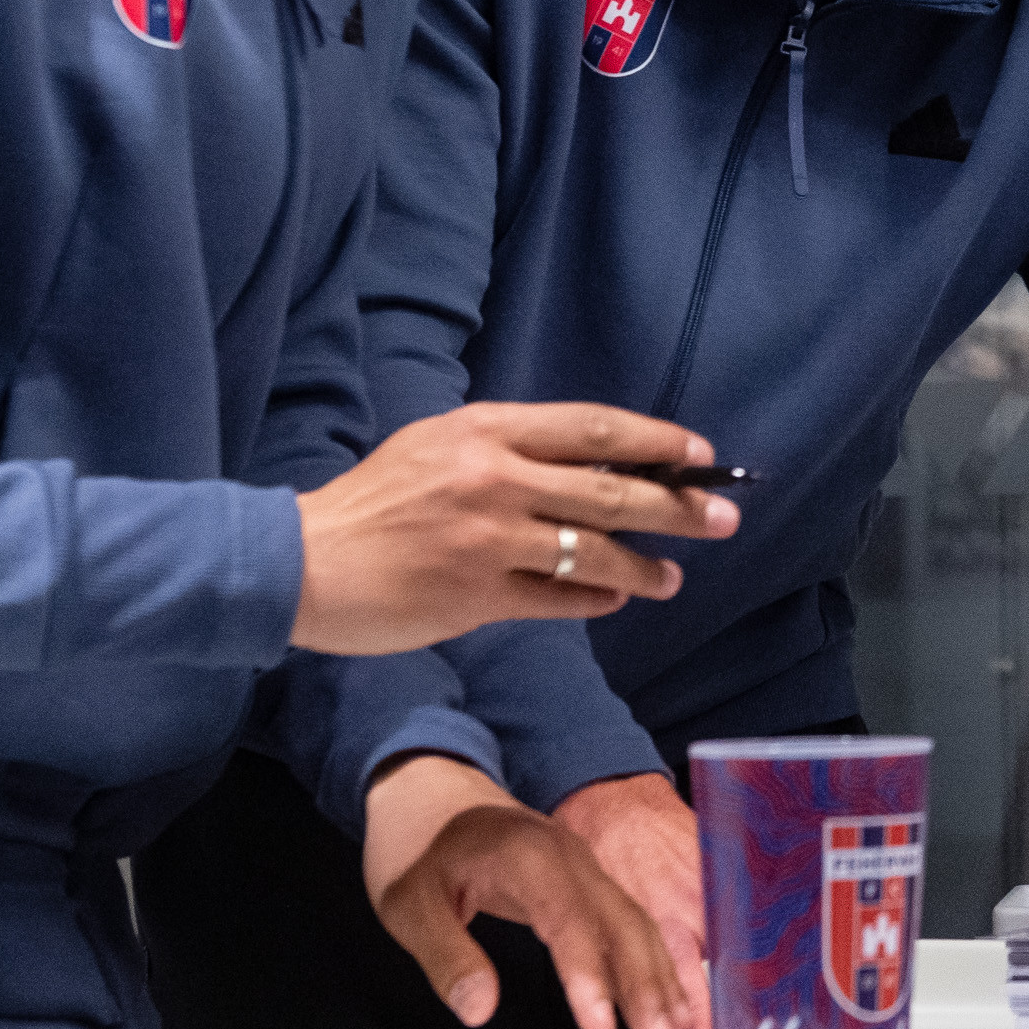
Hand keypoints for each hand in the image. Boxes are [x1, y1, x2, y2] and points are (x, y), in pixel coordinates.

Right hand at [292, 402, 739, 655]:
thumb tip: (592, 463)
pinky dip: (596, 601)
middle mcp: (496, 476)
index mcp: (489, 430)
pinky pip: (559, 599)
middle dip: (679, 506)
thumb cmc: (376, 500)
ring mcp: (489, 537)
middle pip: (612, 489)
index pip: (595, 427)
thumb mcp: (439, 445)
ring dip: (646, 568)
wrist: (304, 561)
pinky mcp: (477, 595)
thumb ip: (509, 448)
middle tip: (724, 518)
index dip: (656, 439)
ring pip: (595, 551)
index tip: (700, 453)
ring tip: (674, 578)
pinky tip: (615, 600)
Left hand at [362, 753, 691, 1028]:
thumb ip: (448, 957)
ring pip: (636, 926)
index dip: (587, 973)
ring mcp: (586, 870)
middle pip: (621, 922)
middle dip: (645, 985)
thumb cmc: (422, 846)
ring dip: (659, 981)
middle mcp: (570, 859)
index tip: (597, 1022)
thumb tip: (478, 1009)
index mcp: (527, 856)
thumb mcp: (410, 904)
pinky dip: (652, 968)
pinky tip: (664, 1005)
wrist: (433, 796)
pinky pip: (631, 926)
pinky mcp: (591, 885)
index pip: (568, 917)